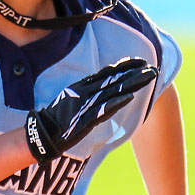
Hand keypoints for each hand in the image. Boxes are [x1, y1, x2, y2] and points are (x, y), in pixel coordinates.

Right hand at [25, 58, 156, 162]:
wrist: (43, 133)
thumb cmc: (56, 118)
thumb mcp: (70, 98)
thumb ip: (85, 92)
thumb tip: (99, 87)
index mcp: (82, 86)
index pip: (107, 73)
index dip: (124, 66)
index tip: (140, 62)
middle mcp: (85, 92)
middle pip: (114, 79)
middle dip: (134, 72)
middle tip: (152, 67)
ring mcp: (86, 104)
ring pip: (113, 90)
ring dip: (132, 83)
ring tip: (149, 76)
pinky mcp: (85, 118)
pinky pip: (103, 109)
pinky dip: (117, 102)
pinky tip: (131, 96)